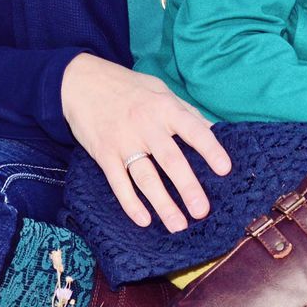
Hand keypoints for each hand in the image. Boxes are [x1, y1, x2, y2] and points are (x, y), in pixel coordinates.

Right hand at [61, 53, 232, 232]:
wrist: (81, 81)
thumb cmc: (127, 87)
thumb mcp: (160, 90)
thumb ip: (186, 112)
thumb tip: (215, 130)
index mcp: (164, 108)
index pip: (193, 129)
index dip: (210, 149)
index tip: (225, 169)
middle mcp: (145, 125)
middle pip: (170, 160)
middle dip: (188, 187)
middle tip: (202, 211)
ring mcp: (123, 141)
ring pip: (145, 177)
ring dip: (162, 204)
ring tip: (178, 225)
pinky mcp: (104, 153)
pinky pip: (118, 183)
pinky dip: (130, 203)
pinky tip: (144, 220)